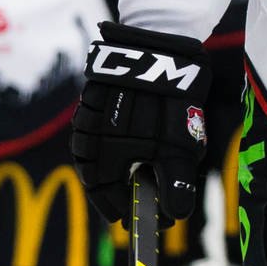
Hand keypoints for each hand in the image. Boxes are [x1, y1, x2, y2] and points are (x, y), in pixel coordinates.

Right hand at [71, 21, 210, 222]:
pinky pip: (94, 127)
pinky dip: (108, 140)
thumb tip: (173, 217)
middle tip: (138, 200)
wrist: (162, 46)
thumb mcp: (179, 147)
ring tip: (134, 172)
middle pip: (94, 174)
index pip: (102, 194)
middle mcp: (87, 137)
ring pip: (93, 151)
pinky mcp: (95, 96)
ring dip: (111, 166)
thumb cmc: (170, 101)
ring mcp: (88, 115)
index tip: (136, 220)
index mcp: (102, 155)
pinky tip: (126, 141)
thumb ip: (174, 184)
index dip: (119, 209)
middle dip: (115, 189)